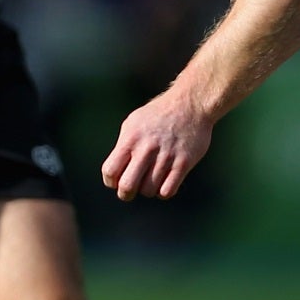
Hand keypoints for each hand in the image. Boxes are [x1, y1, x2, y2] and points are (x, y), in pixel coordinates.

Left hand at [102, 86, 214, 200]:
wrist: (190, 105)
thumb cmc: (157, 115)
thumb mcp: (133, 123)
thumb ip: (123, 146)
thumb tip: (115, 173)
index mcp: (130, 139)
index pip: (110, 171)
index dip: (110, 181)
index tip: (116, 180)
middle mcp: (147, 148)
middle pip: (127, 186)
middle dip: (125, 194)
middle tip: (129, 191)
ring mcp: (166, 156)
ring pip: (148, 191)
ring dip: (147, 191)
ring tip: (150, 181)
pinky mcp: (184, 163)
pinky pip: (167, 191)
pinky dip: (163, 192)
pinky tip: (164, 183)